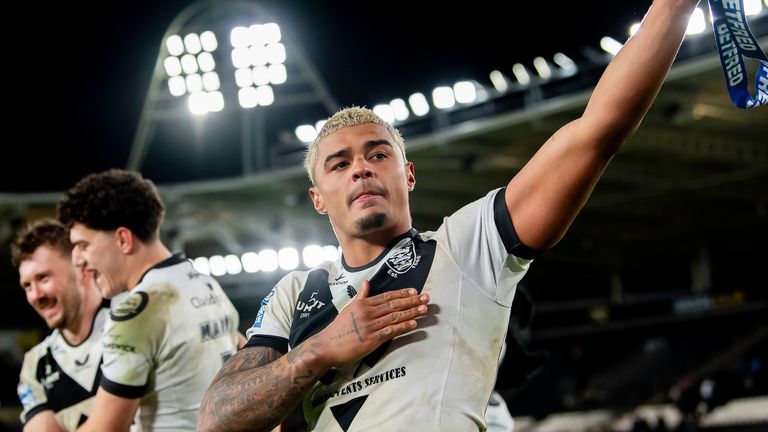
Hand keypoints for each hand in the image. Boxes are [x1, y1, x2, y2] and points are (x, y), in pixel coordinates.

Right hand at [312, 280, 428, 367]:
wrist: (327, 345)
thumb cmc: (338, 328)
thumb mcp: (349, 308)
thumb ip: (361, 296)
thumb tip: (366, 283)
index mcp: (363, 304)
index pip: (387, 296)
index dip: (402, 293)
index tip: (415, 291)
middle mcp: (368, 312)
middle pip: (394, 305)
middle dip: (412, 301)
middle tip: (426, 298)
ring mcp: (370, 326)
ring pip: (395, 317)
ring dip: (411, 313)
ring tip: (424, 309)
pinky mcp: (372, 339)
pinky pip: (391, 331)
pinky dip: (403, 327)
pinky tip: (413, 324)